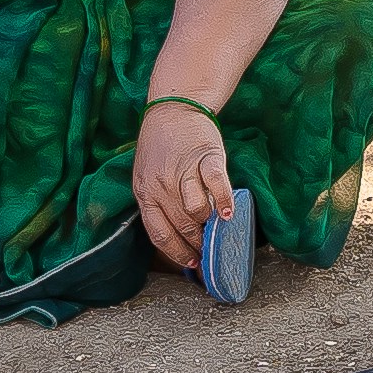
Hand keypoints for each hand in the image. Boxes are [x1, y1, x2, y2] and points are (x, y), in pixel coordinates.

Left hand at [131, 93, 241, 269]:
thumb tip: (181, 238)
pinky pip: (215, 185)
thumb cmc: (162, 148)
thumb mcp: (148, 178)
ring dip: (209, 225)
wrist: (174, 110)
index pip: (159, 233)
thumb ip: (159, 204)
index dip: (178, 252)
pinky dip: (223, 201)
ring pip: (196, 210)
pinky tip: (228, 213)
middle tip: (211, 251)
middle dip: (198, 244)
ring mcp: (181, 170)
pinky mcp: (204, 156)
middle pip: (181, 225)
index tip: (193, 263)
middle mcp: (160, 184)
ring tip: (218, 230)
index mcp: (144, 193)